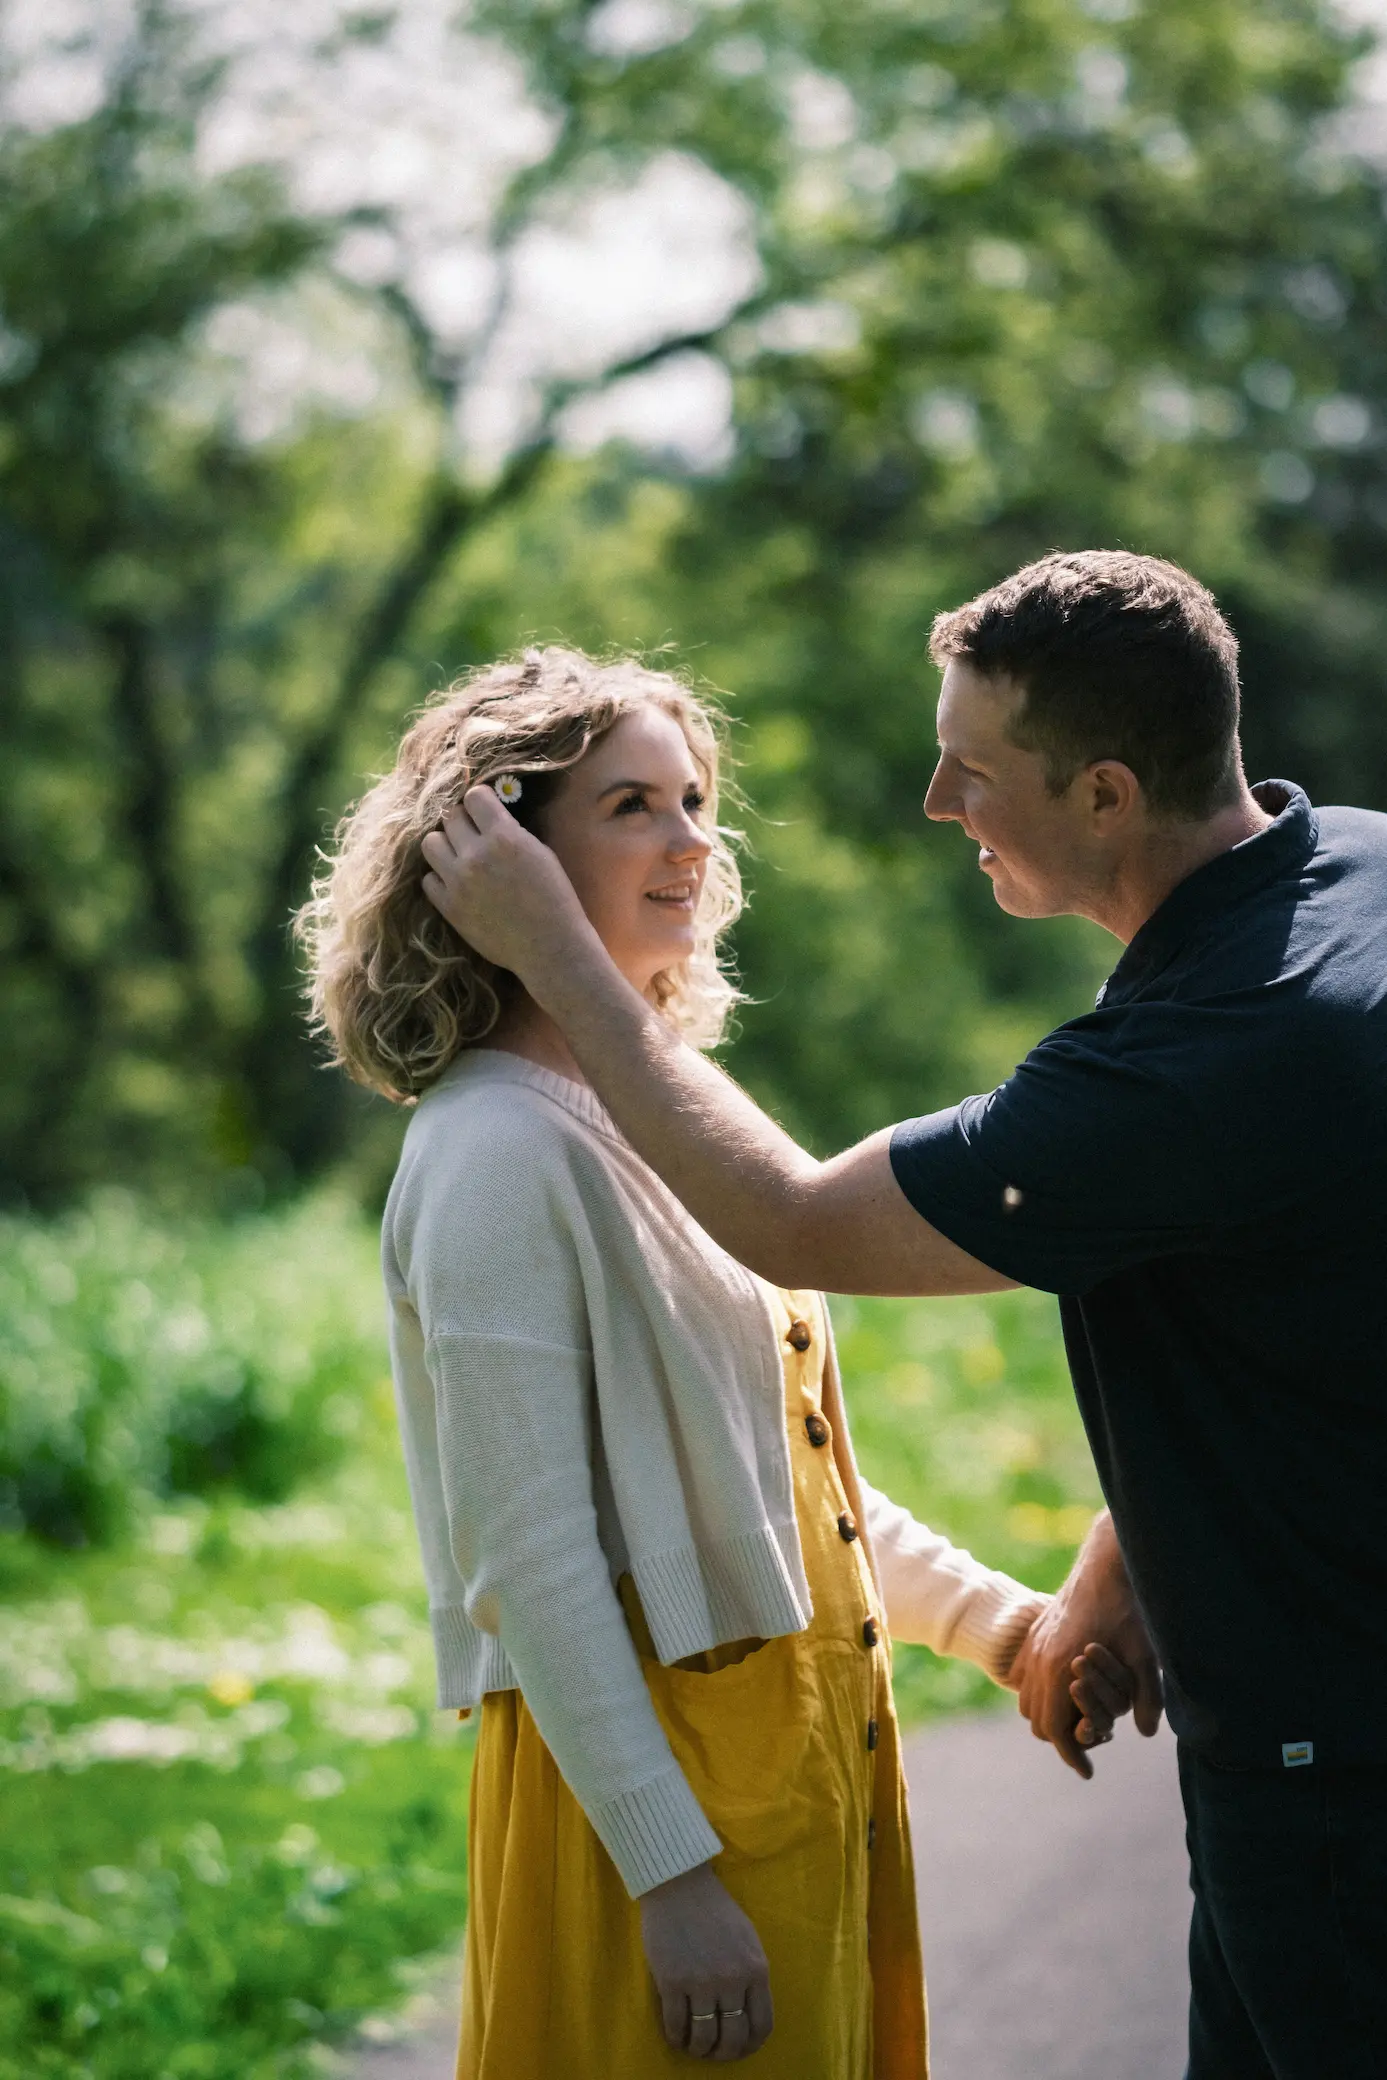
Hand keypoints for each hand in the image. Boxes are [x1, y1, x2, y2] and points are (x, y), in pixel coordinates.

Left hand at [420, 788, 588, 984]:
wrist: (549, 946)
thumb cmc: (555, 898)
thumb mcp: (540, 853)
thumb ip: (511, 832)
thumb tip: (489, 817)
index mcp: (504, 837)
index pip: (474, 796)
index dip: (480, 801)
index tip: (485, 810)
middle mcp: (475, 855)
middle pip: (450, 817)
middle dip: (463, 821)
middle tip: (473, 834)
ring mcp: (457, 882)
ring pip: (430, 843)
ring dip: (445, 845)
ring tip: (459, 856)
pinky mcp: (448, 907)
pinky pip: (428, 879)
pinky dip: (440, 877)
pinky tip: (456, 883)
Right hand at [639, 1861, 772, 2061]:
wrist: (679, 1884)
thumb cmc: (714, 1908)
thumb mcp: (748, 1939)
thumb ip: (751, 1973)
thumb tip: (748, 2011)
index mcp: (756, 1969)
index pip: (762, 2025)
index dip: (752, 2045)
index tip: (741, 2048)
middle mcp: (732, 1980)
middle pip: (733, 2038)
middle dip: (725, 2053)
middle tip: (715, 2052)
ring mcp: (701, 1982)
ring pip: (704, 2038)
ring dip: (699, 2049)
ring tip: (694, 2046)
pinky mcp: (672, 1982)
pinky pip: (676, 2026)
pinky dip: (676, 2038)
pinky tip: (676, 2036)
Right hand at [1009, 1511, 1161, 1779]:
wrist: (1106, 1561)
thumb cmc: (1127, 1607)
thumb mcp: (1145, 1653)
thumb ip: (1146, 1695)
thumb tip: (1145, 1731)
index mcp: (1061, 1668)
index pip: (1055, 1731)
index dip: (1071, 1755)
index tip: (1087, 1771)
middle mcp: (1040, 1659)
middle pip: (1036, 1720)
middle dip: (1060, 1739)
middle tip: (1088, 1746)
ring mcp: (1034, 1644)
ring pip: (1026, 1699)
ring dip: (1046, 1715)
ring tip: (1076, 1721)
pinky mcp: (1037, 1632)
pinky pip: (1024, 1674)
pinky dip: (1036, 1691)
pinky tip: (1060, 1692)